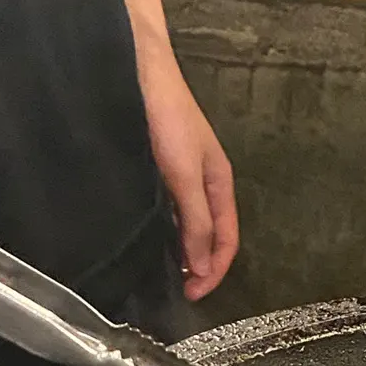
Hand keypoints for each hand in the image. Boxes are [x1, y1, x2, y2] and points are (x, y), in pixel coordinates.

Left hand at [141, 63, 238, 301]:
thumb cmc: (167, 115)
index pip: (227, 241)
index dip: (214, 271)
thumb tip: (201, 266)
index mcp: (219, 185)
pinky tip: (158, 241)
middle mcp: (204, 185)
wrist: (138, 70)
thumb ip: (196, 221)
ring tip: (172, 273)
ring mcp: (184, 178)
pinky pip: (174, 213)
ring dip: (186, 252)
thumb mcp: (185, 174)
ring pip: (192, 227)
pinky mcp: (162, 171)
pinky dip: (171, 233)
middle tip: (183, 291)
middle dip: (203, 267)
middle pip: (213, 237)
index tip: (194, 294)